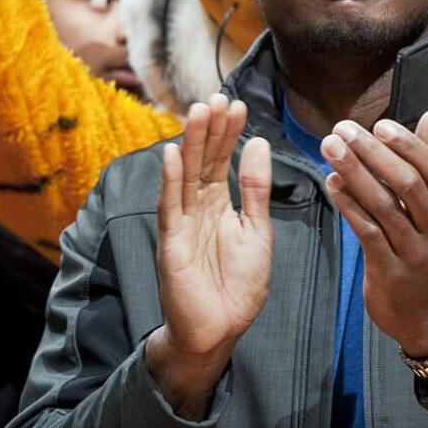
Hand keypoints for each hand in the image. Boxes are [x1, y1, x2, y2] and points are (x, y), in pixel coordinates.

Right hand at [145, 95, 271, 411]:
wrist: (219, 330)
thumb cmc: (238, 285)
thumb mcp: (257, 230)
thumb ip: (256, 189)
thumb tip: (257, 143)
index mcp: (221, 204)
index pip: (224, 160)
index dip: (229, 133)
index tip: (238, 105)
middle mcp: (198, 208)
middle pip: (203, 160)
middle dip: (210, 129)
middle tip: (217, 97)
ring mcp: (183, 222)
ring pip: (186, 175)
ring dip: (192, 143)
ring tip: (198, 111)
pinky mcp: (171, 242)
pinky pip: (170, 205)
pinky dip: (171, 180)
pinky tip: (174, 153)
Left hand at [322, 110, 427, 356]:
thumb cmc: (426, 249)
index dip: (409, 145)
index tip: (380, 124)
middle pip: (407, 184)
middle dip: (373, 153)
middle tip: (342, 129)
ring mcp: (415, 252)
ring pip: (384, 206)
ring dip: (354, 174)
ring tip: (330, 148)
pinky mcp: (391, 272)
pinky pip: (368, 233)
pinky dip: (349, 206)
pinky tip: (331, 184)